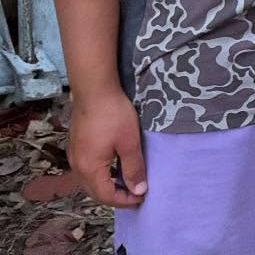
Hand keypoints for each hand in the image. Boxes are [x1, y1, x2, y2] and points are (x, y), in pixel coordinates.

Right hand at [67, 85, 146, 207]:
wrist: (94, 90)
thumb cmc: (113, 115)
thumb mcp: (129, 143)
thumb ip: (133, 168)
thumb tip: (138, 191)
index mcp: (89, 169)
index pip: (106, 196)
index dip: (125, 200)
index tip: (142, 199)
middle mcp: (77, 166)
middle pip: (95, 192)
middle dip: (116, 197)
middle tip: (136, 195)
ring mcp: (74, 156)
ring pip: (90, 181)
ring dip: (108, 186)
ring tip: (128, 183)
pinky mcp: (76, 146)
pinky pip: (88, 170)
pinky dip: (101, 175)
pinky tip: (115, 168)